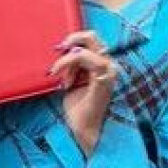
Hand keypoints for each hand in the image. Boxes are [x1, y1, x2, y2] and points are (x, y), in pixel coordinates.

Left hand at [48, 31, 118, 154]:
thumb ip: (72, 65)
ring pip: (84, 48)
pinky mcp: (103, 79)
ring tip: (59, 76)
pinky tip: (64, 81)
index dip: (74, 40)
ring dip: (66, 60)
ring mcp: (108, 72)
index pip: (91, 40)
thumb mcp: (72, 80)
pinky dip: (68, 65)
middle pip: (92, 36)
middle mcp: (109, 66)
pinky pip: (83, 58)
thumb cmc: (77, 109)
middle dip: (71, 41)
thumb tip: (62, 49)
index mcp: (103, 65)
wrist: (82, 131)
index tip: (58, 50)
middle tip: (58, 51)